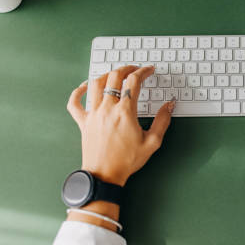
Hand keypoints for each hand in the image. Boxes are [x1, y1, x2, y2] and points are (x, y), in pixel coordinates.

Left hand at [66, 65, 174, 186]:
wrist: (104, 176)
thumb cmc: (126, 161)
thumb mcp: (152, 142)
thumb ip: (163, 121)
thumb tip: (169, 105)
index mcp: (125, 112)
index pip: (134, 82)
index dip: (143, 72)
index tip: (149, 70)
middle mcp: (107, 109)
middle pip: (115, 77)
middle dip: (127, 68)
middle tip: (134, 69)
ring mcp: (93, 114)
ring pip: (96, 84)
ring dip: (107, 75)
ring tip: (115, 74)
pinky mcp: (83, 122)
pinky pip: (75, 103)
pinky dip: (78, 91)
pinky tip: (85, 86)